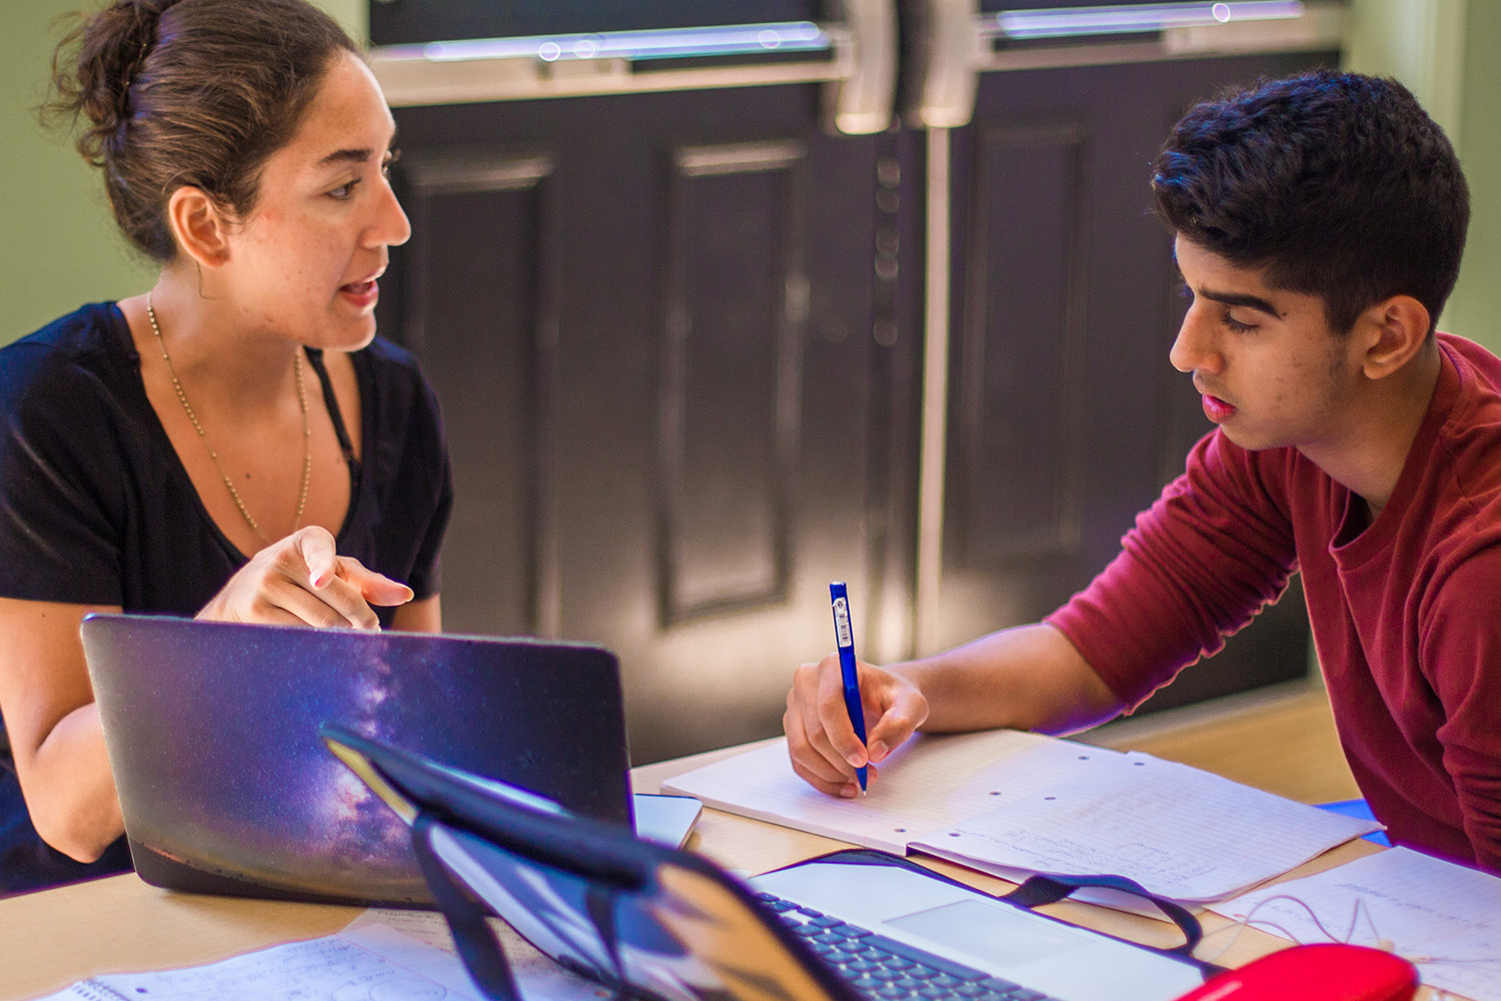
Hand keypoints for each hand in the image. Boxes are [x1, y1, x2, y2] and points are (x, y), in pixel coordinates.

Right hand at [198, 526, 413, 628]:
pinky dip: (318, 645)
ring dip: (342, 635)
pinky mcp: (253, 612)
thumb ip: (369, 582)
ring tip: (350, 640)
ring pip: (320, 621)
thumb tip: (406, 595)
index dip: (322, 566)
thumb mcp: (332, 573)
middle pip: (336, 598)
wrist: (237, 600)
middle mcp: (280, 557)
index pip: (319, 549)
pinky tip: (323, 648)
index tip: (321, 581)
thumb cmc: (301, 581)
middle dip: (361, 619)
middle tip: (372, 632)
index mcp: (307, 540)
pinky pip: (298, 635)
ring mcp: (264, 585)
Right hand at [783, 654, 928, 796]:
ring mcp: (795, 705)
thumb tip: (875, 751)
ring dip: (831, 774)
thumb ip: (900, 724)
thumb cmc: (894, 697)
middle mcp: (807, 682)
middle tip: (868, 776)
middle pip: (814, 732)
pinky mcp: (793, 727)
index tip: (864, 761)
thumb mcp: (911, 705)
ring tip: (859, 781)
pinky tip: (845, 785)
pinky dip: (821, 779)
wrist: (883, 698)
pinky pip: (799, 761)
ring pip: (802, 750)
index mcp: (833, 667)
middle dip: (842, 762)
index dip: (843, 738)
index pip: (828, 706)